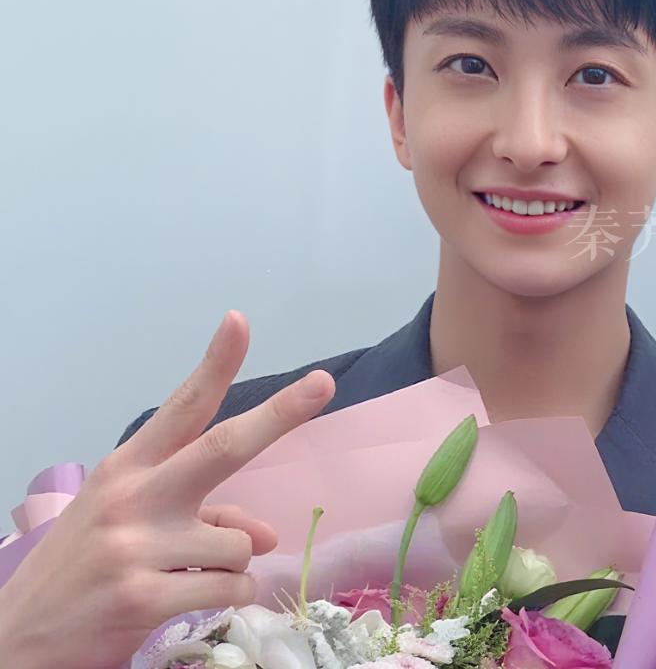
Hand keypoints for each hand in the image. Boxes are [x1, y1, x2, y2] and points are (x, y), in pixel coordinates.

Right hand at [0, 311, 334, 668]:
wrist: (19, 635)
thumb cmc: (89, 566)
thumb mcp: (135, 526)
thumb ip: (205, 515)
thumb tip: (267, 535)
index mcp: (129, 468)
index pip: (181, 407)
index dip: (216, 364)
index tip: (240, 321)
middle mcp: (133, 497)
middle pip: (224, 447)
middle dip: (281, 414)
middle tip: (323, 381)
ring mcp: (136, 547)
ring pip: (241, 544)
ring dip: (231, 564)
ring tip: (181, 576)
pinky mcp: (142, 598)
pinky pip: (230, 589)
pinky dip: (226, 598)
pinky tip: (181, 602)